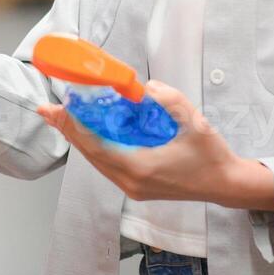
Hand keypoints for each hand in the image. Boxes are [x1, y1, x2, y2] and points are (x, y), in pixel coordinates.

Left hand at [36, 81, 273, 210]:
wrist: (225, 185)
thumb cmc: (211, 155)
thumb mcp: (194, 122)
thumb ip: (169, 100)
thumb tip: (145, 87)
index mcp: (140, 168)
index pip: (96, 145)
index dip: (73, 126)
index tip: (56, 109)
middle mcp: (131, 182)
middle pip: (90, 154)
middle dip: (69, 130)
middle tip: (48, 110)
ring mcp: (132, 187)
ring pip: (97, 160)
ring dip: (80, 139)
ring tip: (63, 118)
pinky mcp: (136, 187)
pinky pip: (107, 164)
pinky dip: (95, 147)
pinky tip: (90, 131)